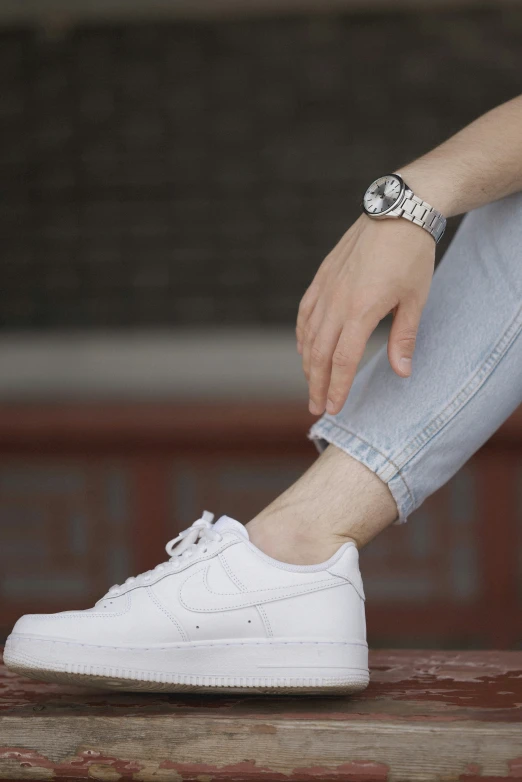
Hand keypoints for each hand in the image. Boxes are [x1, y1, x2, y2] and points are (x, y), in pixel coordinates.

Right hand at [296, 214, 435, 415]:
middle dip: (317, 384)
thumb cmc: (412, 255)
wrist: (398, 212)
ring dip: (308, 364)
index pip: (343, 360)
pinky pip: (305, 313)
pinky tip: (303, 348)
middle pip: (319, 353)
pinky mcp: (322, 277)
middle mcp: (337, 301)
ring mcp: (326, 288)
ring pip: (308, 335)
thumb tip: (401, 373)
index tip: (333, 408)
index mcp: (361, 310)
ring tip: (311, 384)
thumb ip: (404, 338)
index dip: (337, 387)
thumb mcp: (415, 299)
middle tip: (317, 407)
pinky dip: (302, 335)